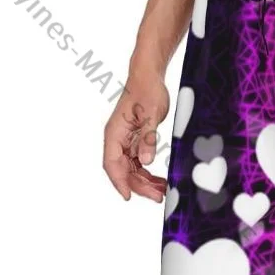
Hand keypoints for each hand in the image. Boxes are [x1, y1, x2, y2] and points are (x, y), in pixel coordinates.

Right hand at [103, 74, 169, 201]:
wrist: (149, 78)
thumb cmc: (147, 91)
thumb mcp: (151, 114)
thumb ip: (148, 138)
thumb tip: (145, 161)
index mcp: (114, 133)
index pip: (112, 163)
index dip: (119, 181)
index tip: (128, 196)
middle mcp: (117, 140)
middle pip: (123, 170)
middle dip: (138, 186)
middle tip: (158, 196)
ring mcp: (126, 142)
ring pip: (131, 170)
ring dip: (145, 182)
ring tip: (162, 191)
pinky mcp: (135, 142)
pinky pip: (139, 164)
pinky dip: (148, 174)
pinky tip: (160, 181)